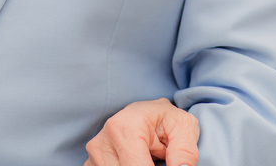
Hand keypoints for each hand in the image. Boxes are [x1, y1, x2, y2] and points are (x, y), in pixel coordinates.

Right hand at [85, 98, 199, 165]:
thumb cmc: (165, 120)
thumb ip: (184, 150)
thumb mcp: (183, 127)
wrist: (148, 115)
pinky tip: (134, 160)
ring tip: (146, 158)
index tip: (162, 164)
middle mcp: (102, 141)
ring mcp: (93, 156)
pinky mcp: (90, 165)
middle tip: (157, 158)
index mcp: (124, 127)